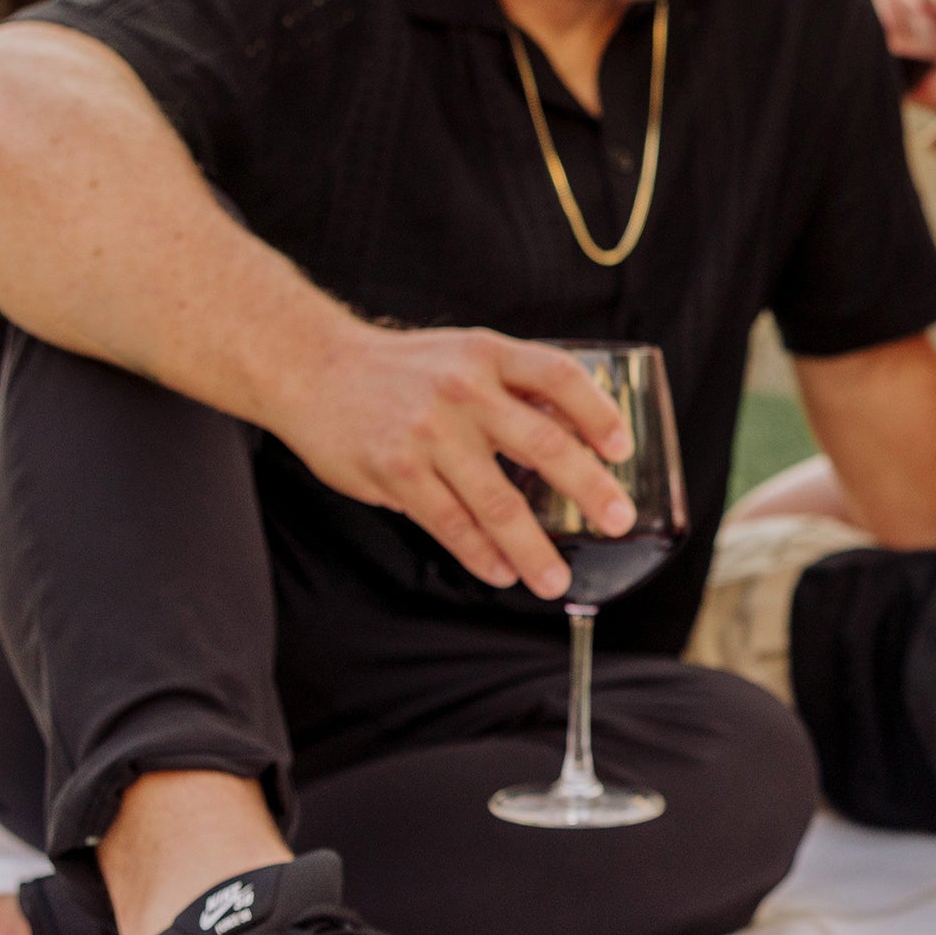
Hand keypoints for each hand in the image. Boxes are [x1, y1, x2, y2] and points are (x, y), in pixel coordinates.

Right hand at [269, 323, 633, 598]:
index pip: (560, 376)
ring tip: (555, 580)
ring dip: (532, 548)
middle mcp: (464, 391)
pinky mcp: (397, 471)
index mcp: (488, 354)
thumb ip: (515, 388)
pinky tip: (501, 573)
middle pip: (544, 444)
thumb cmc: (403, 369)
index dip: (598, 413)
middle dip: (590, 489)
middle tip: (619, 522)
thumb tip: (579, 434)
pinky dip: (480, 553)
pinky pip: (451, 523)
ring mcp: (430, 434)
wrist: (313, 367)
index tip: (623, 449)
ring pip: (497, 501)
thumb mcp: (464, 354)